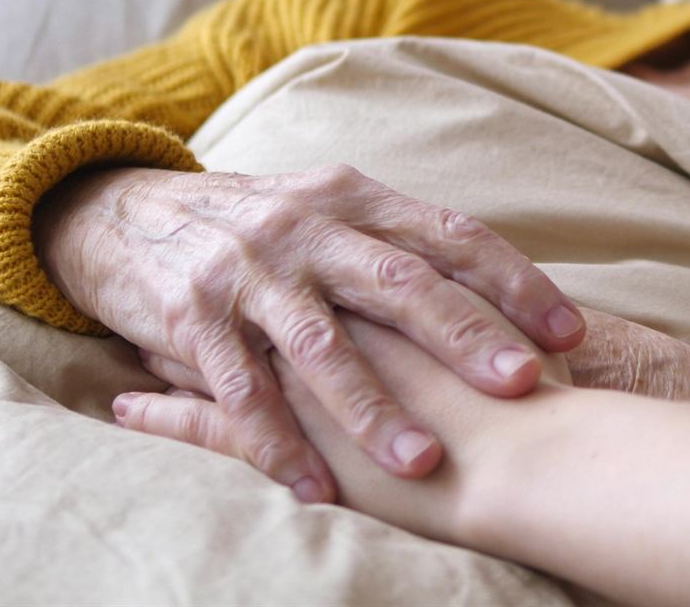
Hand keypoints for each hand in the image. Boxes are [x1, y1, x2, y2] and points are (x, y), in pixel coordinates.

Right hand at [33, 164, 585, 500]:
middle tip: (520, 386)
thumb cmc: (258, 227)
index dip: (513, 282)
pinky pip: (240, 389)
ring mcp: (249, 271)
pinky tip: (314, 489)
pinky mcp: (192, 316)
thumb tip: (502, 300)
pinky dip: (278, 443)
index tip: (568, 335)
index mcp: (356, 199)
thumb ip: (400, 249)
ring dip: (375, 408)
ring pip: (322, 344)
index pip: (450, 236)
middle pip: (398, 283)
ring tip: (422, 464)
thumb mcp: (330, 214)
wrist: (122, 210)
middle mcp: (308, 227)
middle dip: (464, 337)